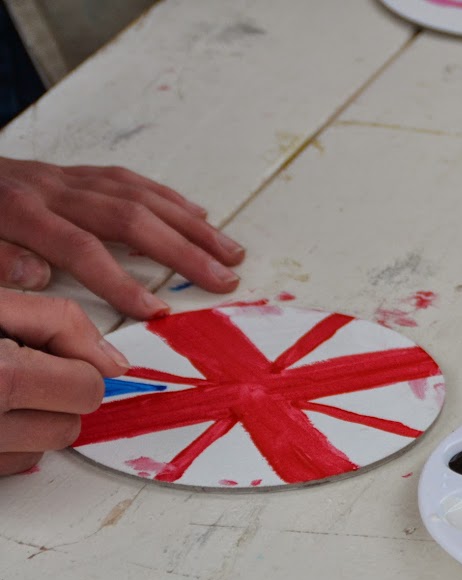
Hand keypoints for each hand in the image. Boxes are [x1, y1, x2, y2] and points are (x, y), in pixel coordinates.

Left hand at [0, 158, 244, 320]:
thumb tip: (40, 274)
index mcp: (19, 211)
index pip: (83, 250)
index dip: (121, 282)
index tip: (156, 313)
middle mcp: (51, 189)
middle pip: (130, 218)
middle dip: (183, 252)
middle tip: (223, 281)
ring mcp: (65, 178)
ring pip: (140, 196)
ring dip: (190, 226)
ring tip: (229, 252)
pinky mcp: (70, 173)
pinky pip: (129, 181)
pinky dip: (168, 198)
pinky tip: (196, 215)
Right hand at [0, 288, 127, 474]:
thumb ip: (55, 323)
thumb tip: (114, 364)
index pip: (86, 390)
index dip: (77, 369)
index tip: (53, 357)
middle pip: (69, 427)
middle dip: (51, 398)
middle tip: (14, 371)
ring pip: (41, 451)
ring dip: (28, 422)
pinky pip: (11, 466)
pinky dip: (5, 441)